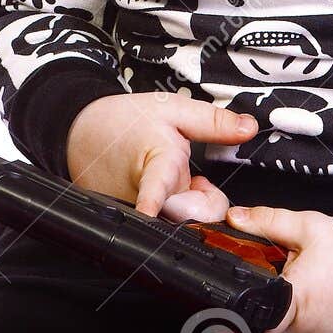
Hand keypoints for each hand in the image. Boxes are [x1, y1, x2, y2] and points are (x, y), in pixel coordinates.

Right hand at [64, 94, 256, 217]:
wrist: (84, 133)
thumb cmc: (125, 121)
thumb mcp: (174, 110)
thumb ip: (214, 122)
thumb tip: (249, 128)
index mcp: (156, 163)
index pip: (156, 188)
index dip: (153, 202)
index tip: (148, 211)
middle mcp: (144, 196)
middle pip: (187, 217)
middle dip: (206, 204)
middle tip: (202, 182)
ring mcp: (137, 211)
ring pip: (179, 221)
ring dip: (190, 205)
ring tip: (182, 183)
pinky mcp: (133, 219)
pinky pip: (165, 222)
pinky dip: (174, 208)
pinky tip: (169, 192)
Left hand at [221, 204, 332, 332]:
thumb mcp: (309, 229)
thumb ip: (267, 221)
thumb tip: (235, 218)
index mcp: (294, 306)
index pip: (247, 325)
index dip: (226, 319)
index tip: (217, 309)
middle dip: (235, 320)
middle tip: (233, 300)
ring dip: (254, 330)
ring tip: (259, 304)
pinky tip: (280, 314)